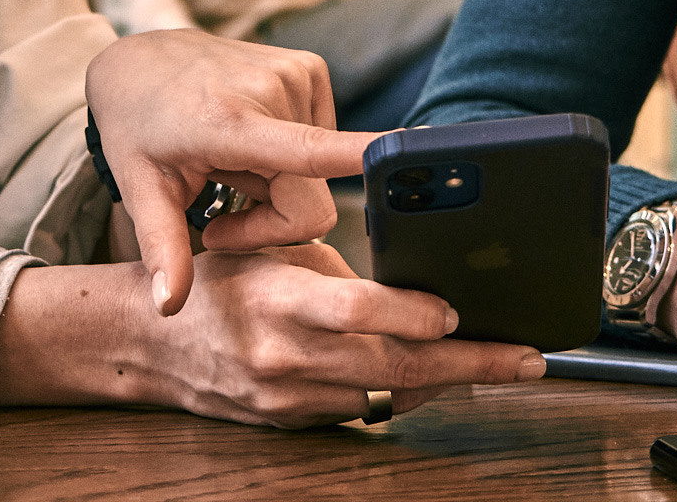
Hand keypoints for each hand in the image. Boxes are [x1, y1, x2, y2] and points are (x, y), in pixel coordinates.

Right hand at [0, 244, 548, 424]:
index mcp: (279, 297)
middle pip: (391, 363)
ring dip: (445, 380)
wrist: (151, 343)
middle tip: (526, 359)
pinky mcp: (290, 423)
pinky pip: (360, 409)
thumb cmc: (220, 281)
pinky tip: (434, 377)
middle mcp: (285, 354)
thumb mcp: (272, 254)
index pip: (357, 309)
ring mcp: (289, 397)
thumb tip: (412, 290)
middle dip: (467, 363)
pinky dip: (400, 391)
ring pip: (386, 393)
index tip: (458, 311)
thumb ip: (336, 274)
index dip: (413, 313)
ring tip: (500, 365)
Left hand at [85, 30, 374, 316]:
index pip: (309, 151)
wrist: (140, 60)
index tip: (413, 161)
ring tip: (231, 169)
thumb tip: (167, 309)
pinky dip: (291, 157)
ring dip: (278, 188)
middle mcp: (272, 92)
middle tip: (222, 216)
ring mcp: (297, 73)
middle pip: (310, 205)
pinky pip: (324, 145)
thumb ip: (162, 251)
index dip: (363, 160)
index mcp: (230, 124)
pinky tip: (250, 143)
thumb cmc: (137, 129)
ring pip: (319, 179)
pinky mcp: (312, 68)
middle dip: (271, 225)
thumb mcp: (140, 191)